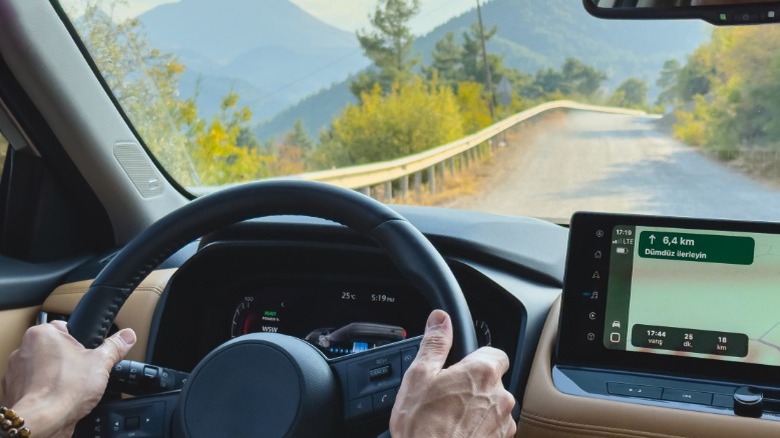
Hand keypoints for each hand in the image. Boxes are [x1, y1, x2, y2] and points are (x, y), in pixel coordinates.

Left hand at [2, 321, 135, 436]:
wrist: (41, 422)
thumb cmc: (62, 391)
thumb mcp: (100, 363)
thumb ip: (114, 347)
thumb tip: (127, 336)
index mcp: (42, 334)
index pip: (66, 328)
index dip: (82, 343)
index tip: (88, 354)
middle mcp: (23, 349)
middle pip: (55, 349)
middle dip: (69, 360)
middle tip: (82, 372)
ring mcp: (15, 371)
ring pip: (44, 368)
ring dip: (56, 375)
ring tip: (70, 387)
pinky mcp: (13, 390)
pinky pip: (35, 385)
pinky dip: (45, 390)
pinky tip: (59, 398)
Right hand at [390, 310, 515, 437]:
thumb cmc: (423, 427)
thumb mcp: (419, 376)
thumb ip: (435, 343)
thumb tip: (440, 319)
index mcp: (482, 372)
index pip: (495, 353)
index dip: (476, 357)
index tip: (460, 366)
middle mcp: (500, 396)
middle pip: (492, 381)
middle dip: (473, 386)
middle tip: (446, 396)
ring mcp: (503, 423)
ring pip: (493, 407)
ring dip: (477, 409)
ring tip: (449, 419)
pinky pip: (493, 429)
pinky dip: (478, 429)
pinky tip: (456, 433)